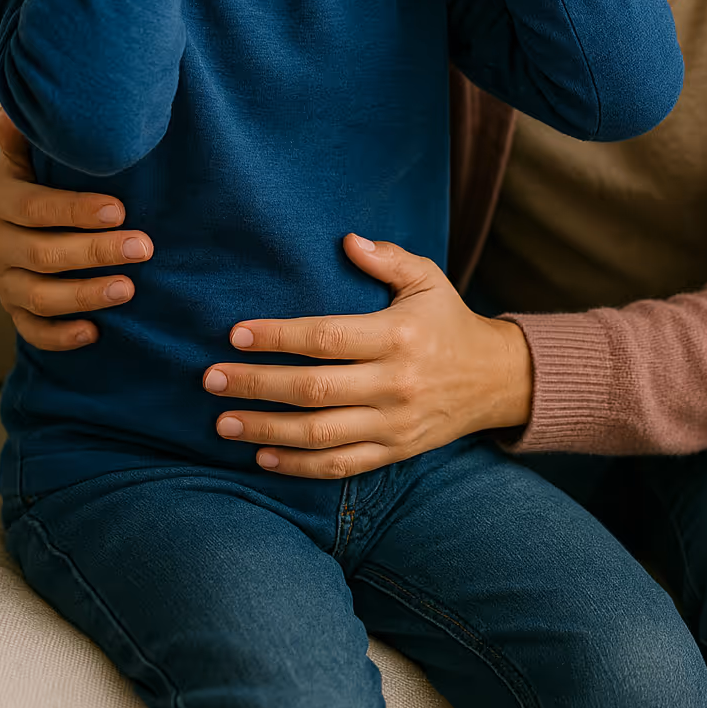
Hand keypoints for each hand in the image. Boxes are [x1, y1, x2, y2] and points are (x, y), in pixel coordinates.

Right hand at [0, 108, 153, 349]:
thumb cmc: (45, 174)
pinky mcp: (14, 309)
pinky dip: (61, 335)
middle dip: (95, 252)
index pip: (34, 207)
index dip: (76, 210)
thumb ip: (29, 133)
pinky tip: (95, 332)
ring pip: (38, 296)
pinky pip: (32, 331)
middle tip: (144, 247)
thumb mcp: (34, 150)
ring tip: (128, 289)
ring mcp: (1, 279)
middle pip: (42, 254)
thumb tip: (18, 107)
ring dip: (85, 295)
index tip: (120, 209)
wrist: (27, 214)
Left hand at [203, 234, 532, 477]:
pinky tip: (261, 455)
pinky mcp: (394, 453)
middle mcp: (394, 384)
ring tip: (223, 422)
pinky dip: (297, 466)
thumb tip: (346, 239)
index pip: (327, 338)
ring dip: (265, 430)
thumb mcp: (427, 278)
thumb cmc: (448, 320)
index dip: (279, 337)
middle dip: (256, 385)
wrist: (495, 379)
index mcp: (398, 336)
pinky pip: (339, 468)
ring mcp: (393, 424)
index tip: (236, 333)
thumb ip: (387, 258)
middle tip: (211, 378)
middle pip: (313, 390)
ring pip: (319, 435)